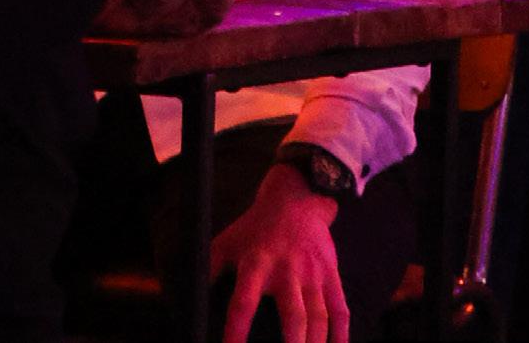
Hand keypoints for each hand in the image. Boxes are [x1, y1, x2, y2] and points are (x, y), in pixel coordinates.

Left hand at [211, 165, 348, 342]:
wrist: (295, 199)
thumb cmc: (254, 228)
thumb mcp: (226, 242)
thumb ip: (208, 269)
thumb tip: (187, 297)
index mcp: (256, 264)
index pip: (243, 303)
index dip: (237, 330)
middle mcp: (286, 271)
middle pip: (292, 315)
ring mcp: (312, 274)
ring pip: (318, 317)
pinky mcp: (331, 275)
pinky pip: (339, 310)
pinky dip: (341, 335)